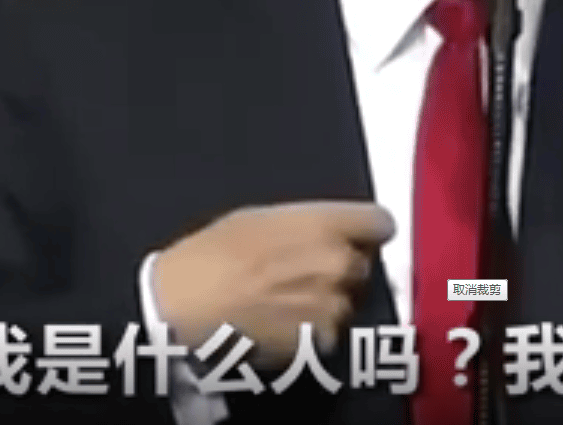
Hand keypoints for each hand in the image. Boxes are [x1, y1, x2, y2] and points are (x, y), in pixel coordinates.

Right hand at [153, 201, 394, 366]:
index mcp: (324, 225)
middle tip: (303, 269)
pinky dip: (314, 328)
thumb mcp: (259, 218)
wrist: (182, 309)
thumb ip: (306, 224)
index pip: (381, 222)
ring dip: (328, 298)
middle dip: (341, 265)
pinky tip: (283, 321)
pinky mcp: (321, 342)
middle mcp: (338, 263)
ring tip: (287, 298)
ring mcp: (333, 306)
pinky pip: (331, 330)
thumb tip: (331, 231)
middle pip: (364, 262)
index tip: (356, 236)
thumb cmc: (212, 255)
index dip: (367, 229)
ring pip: (349, 299)